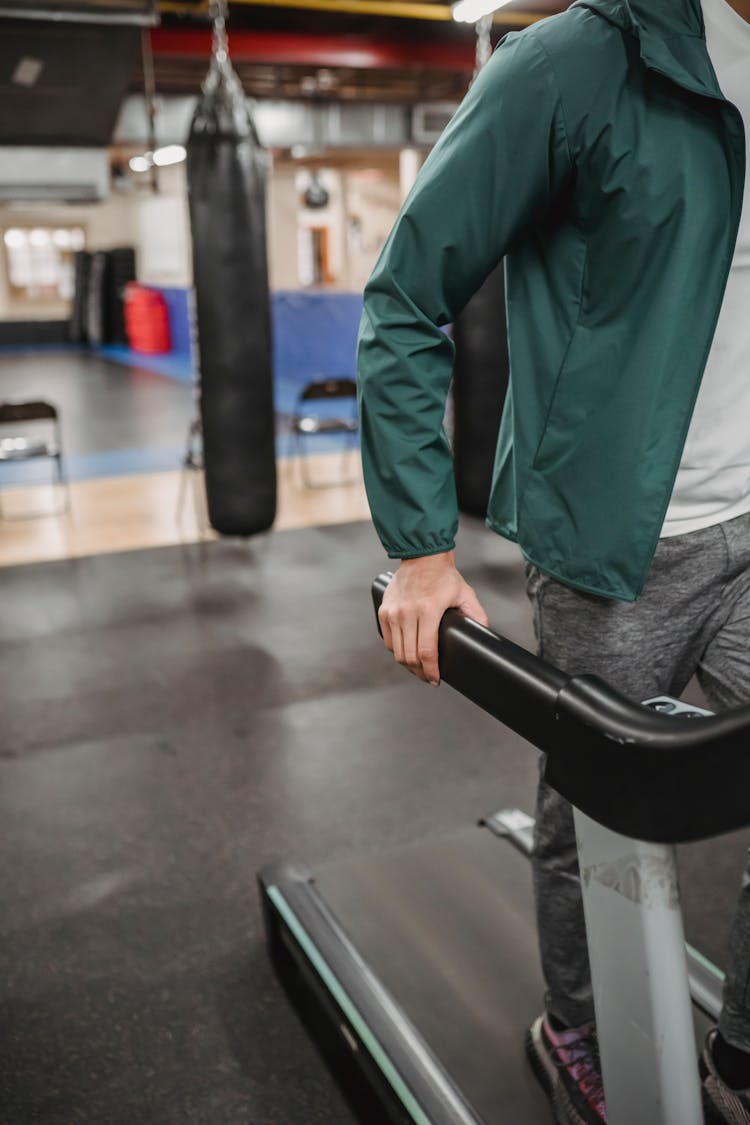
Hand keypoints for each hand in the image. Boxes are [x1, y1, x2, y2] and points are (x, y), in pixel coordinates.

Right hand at [378, 551, 489, 685]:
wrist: (422, 557)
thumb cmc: (444, 576)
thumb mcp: (466, 594)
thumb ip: (477, 616)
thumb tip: (486, 635)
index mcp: (428, 610)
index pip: (426, 652)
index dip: (431, 671)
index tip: (435, 679)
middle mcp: (407, 612)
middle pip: (410, 656)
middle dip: (420, 672)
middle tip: (428, 677)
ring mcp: (393, 612)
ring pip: (397, 651)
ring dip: (407, 664)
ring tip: (418, 669)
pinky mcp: (384, 611)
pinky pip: (388, 640)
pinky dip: (396, 651)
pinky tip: (406, 654)